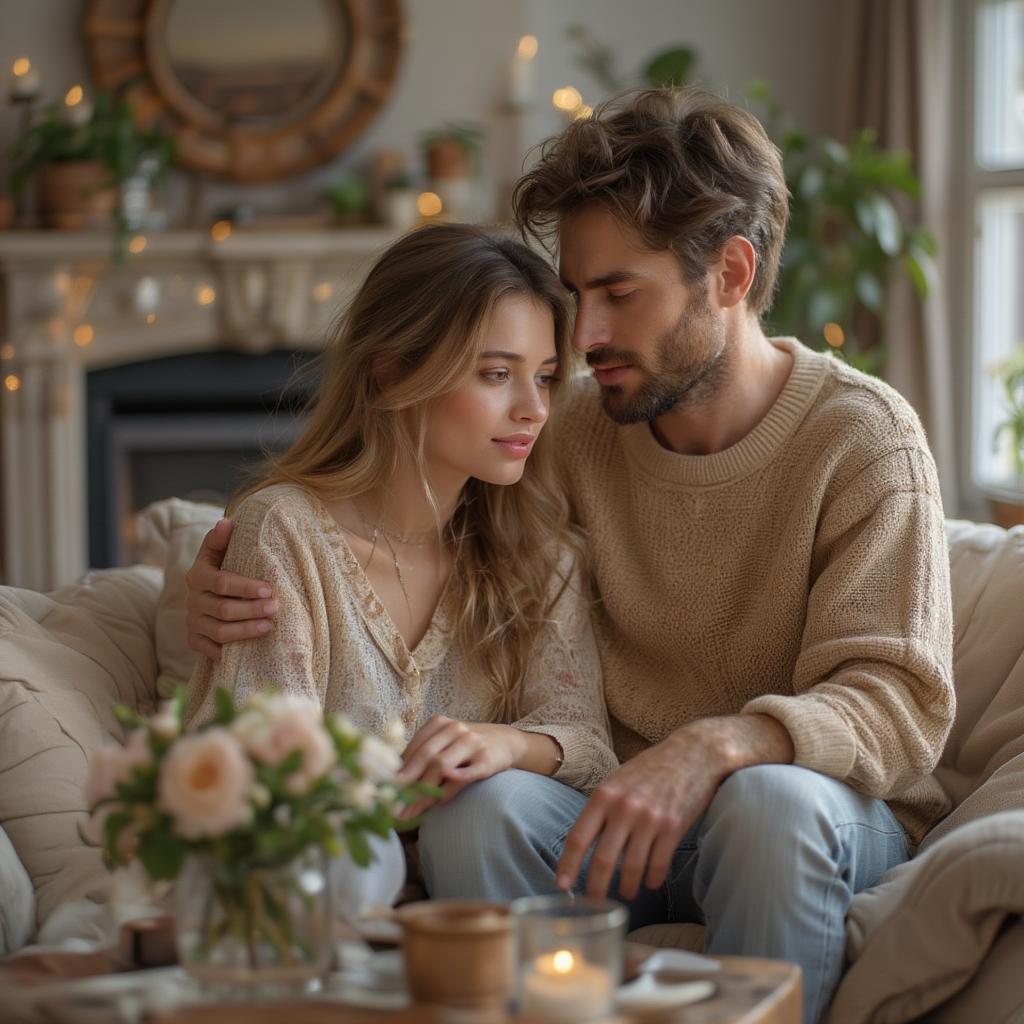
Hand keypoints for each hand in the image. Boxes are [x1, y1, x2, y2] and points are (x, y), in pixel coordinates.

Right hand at [184, 518, 279, 660]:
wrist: (207, 592)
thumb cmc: (223, 567)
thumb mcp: (219, 551)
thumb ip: (221, 539)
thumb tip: (227, 522)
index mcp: (198, 575)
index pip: (222, 583)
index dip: (246, 588)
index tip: (269, 589)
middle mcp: (192, 600)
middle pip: (223, 609)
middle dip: (251, 610)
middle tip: (275, 608)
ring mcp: (192, 621)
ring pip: (219, 631)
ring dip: (245, 630)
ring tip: (269, 626)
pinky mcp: (194, 639)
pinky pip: (207, 649)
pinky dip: (225, 651)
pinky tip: (246, 650)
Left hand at [395, 717, 523, 819]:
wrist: (504, 741)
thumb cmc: (465, 746)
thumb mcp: (444, 743)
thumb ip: (422, 757)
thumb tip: (392, 782)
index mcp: (439, 724)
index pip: (414, 749)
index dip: (398, 772)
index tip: (385, 792)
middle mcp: (455, 729)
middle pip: (426, 757)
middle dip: (408, 784)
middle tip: (394, 807)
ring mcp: (473, 743)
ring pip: (443, 766)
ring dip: (425, 792)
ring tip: (413, 811)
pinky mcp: (488, 759)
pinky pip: (468, 774)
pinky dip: (453, 784)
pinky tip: (440, 799)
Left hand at [556, 715, 794, 899]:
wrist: (693, 754)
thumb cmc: (651, 768)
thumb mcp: (618, 780)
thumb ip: (602, 808)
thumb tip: (585, 843)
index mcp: (604, 795)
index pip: (579, 837)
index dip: (568, 865)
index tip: (561, 886)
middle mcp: (624, 807)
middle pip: (604, 859)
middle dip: (596, 887)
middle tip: (593, 902)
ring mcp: (650, 818)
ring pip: (632, 867)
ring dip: (627, 886)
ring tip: (626, 893)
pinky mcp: (673, 827)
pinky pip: (659, 864)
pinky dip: (652, 879)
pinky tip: (649, 882)